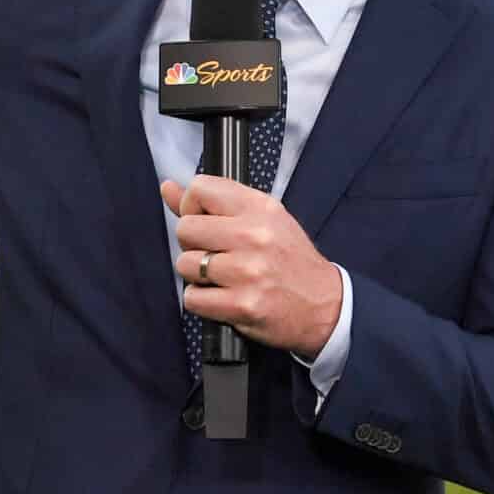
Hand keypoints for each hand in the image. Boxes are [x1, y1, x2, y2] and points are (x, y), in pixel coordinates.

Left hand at [161, 176, 342, 357]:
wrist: (325, 305)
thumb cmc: (291, 261)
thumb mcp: (263, 220)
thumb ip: (214, 204)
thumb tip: (168, 187)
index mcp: (260, 208)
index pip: (200, 188)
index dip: (192, 207)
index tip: (205, 222)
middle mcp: (255, 235)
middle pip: (186, 228)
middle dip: (193, 245)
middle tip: (215, 254)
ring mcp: (248, 271)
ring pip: (185, 265)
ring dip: (196, 276)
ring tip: (222, 278)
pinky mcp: (243, 305)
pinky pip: (193, 298)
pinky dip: (201, 301)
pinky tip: (223, 298)